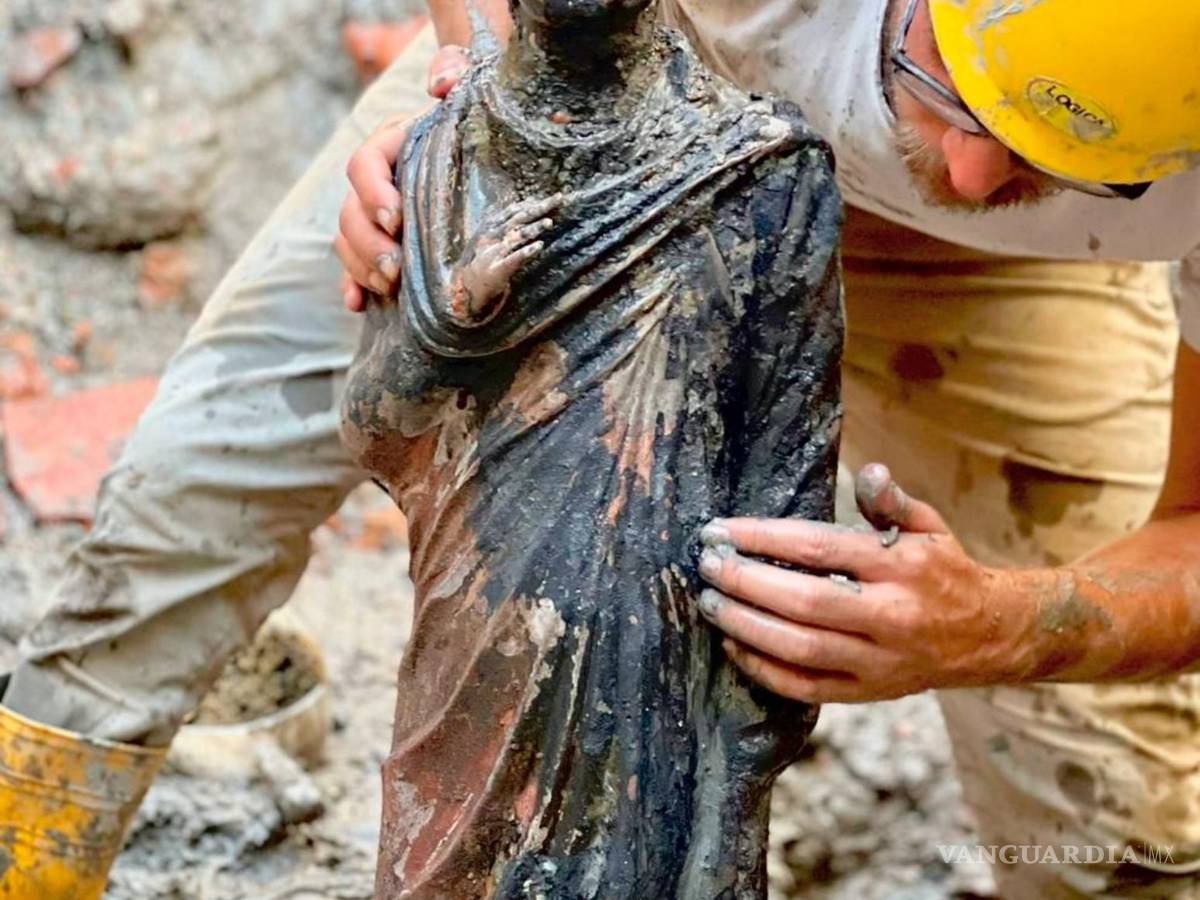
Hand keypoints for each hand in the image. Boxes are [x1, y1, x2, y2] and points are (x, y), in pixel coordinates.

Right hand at [335, 44, 470, 312]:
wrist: (484, 152)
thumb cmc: (476, 122)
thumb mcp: (469, 92)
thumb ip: (453, 73)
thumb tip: (440, 83)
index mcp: (390, 146)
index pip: (364, 164)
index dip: (374, 192)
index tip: (396, 218)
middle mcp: (376, 183)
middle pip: (349, 212)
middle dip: (369, 244)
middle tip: (396, 270)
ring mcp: (374, 216)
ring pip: (347, 241)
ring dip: (363, 267)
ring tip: (390, 287)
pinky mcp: (381, 246)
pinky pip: (354, 268)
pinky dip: (354, 286)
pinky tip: (358, 304)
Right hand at [448, 195, 560, 320]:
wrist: (464, 286)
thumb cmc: (481, 260)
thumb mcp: (490, 237)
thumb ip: (506, 223)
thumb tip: (524, 206)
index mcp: (492, 226)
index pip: (515, 209)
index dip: (533, 202)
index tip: (553, 197)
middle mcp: (493, 235)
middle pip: (519, 217)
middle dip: (539, 207)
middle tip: (558, 199)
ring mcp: (494, 251)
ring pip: (517, 236)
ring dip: (534, 228)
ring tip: (549, 222)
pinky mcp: (498, 269)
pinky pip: (514, 258)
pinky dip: (527, 251)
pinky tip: (540, 246)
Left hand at [695, 464, 1036, 702]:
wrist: (991, 637)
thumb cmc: (947, 572)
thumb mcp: (929, 527)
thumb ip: (892, 501)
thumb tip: (868, 472)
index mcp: (901, 567)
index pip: (819, 548)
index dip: (763, 539)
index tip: (722, 530)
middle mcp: (890, 616)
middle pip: (802, 602)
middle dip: (745, 582)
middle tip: (707, 564)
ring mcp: (879, 661)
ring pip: (799, 648)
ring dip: (746, 626)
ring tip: (709, 603)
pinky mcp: (868, 692)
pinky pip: (806, 688)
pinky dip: (764, 670)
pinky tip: (734, 645)